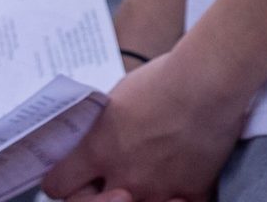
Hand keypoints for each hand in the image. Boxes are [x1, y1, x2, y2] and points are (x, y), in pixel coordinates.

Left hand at [41, 46, 249, 201]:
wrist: (209, 80)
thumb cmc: (166, 76)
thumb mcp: (120, 96)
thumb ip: (105, 127)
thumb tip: (100, 140)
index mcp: (99, 147)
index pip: (57, 184)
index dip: (64, 179)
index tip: (73, 173)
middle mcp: (122, 176)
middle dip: (92, 197)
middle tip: (106, 183)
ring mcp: (155, 190)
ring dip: (137, 197)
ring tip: (148, 176)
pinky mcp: (189, 194)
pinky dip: (176, 198)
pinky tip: (179, 182)